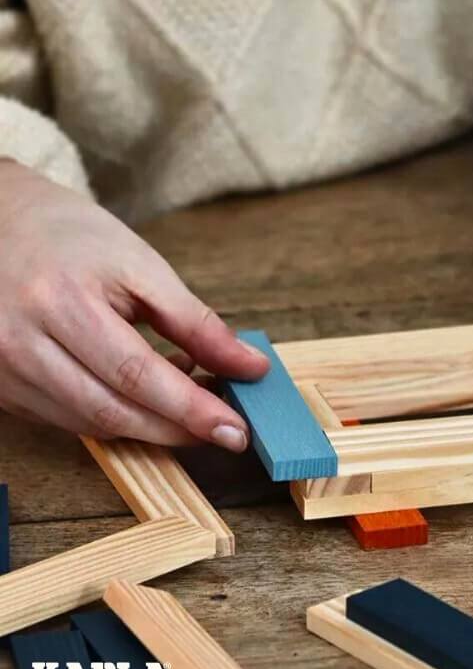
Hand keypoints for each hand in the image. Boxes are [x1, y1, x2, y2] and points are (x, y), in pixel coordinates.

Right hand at [0, 160, 268, 448]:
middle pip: (112, 410)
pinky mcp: (0, 387)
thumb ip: (196, 323)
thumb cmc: (71, 237)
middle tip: (226, 430)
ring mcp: (4, 370)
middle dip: (177, 429)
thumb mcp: (142, 266)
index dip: (190, 409)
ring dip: (150, 424)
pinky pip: (67, 420)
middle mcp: (21, 343)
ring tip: (189, 398)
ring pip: (91, 424)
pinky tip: (144, 395)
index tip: (236, 430)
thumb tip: (250, 367)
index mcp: (61, 302)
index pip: (136, 375)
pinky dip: (116, 417)